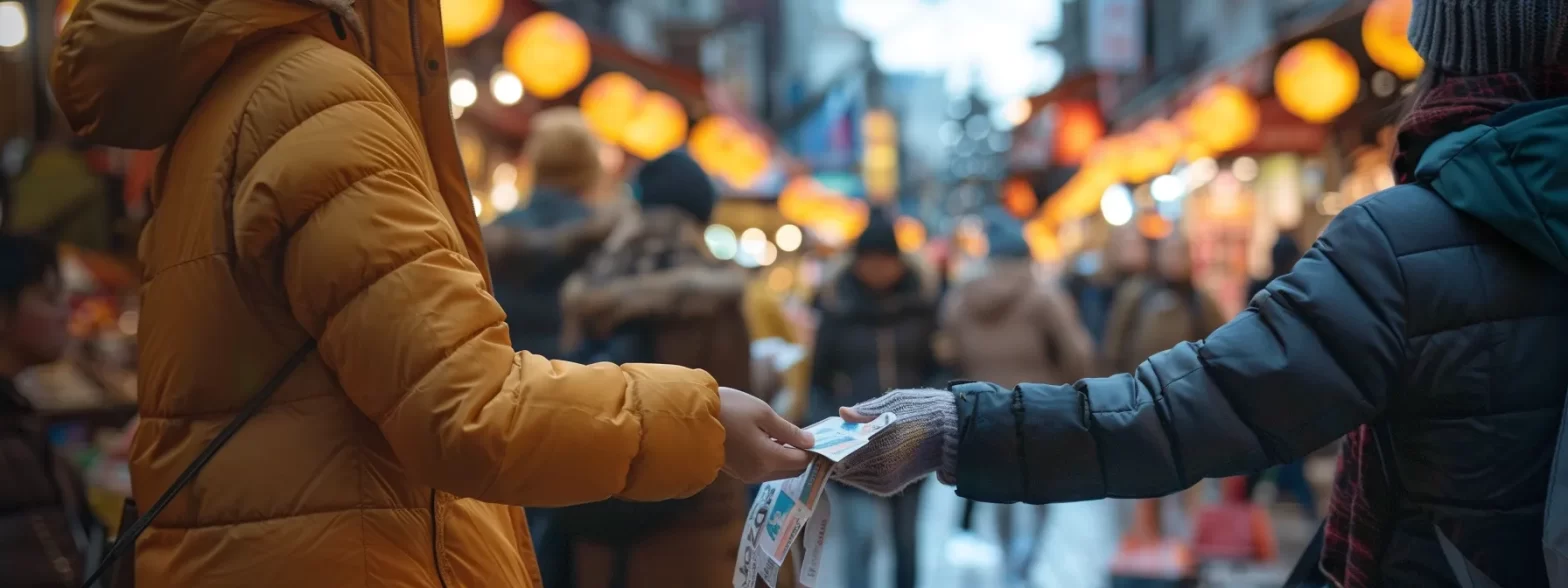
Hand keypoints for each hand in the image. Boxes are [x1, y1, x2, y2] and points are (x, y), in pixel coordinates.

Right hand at [718, 387, 814, 483]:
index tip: (815, 434)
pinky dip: (771, 458)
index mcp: (768, 459)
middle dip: (800, 455)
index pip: (802, 461)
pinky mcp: (738, 472)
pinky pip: (763, 469)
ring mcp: (747, 475)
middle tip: (801, 434)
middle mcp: (759, 473)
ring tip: (782, 434)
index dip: (812, 449)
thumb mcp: (763, 413)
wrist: (692, 419)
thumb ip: (789, 431)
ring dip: (785, 456)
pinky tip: (767, 439)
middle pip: (792, 470)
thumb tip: (810, 442)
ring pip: (778, 471)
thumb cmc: (729, 410)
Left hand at [832, 389, 959, 495]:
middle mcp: (882, 469)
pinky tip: (850, 455)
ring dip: (840, 463)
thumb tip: (843, 413)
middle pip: (841, 466)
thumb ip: (867, 410)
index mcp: (882, 446)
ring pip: (848, 475)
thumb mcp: (895, 403)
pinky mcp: (888, 488)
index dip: (826, 445)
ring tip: (834, 446)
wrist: (951, 434)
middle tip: (821, 442)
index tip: (816, 437)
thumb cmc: (923, 411)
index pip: (840, 451)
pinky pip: (860, 481)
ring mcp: (884, 482)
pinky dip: (852, 469)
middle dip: (830, 455)